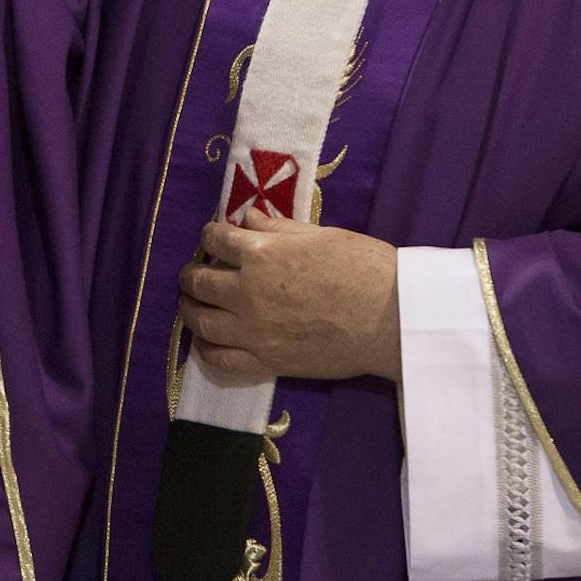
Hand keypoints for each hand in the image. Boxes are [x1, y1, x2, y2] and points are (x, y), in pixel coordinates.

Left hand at [176, 213, 399, 381]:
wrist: (392, 317)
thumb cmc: (362, 266)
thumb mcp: (318, 234)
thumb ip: (277, 228)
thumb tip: (250, 218)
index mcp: (259, 253)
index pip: (215, 238)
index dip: (210, 235)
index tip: (213, 238)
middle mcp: (247, 292)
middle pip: (199, 280)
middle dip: (191, 273)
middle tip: (193, 273)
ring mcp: (253, 330)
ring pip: (200, 320)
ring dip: (189, 309)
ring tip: (190, 304)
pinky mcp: (267, 361)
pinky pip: (220, 359)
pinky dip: (205, 349)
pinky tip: (204, 342)